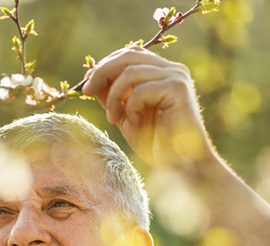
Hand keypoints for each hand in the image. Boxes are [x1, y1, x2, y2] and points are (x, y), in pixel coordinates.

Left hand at [82, 47, 210, 167]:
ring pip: (130, 72)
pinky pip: (141, 91)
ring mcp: (177, 77)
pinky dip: (131, 108)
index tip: (87, 86)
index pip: (130, 54)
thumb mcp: (127, 116)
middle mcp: (173, 69)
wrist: (183, 166)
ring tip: (113, 119)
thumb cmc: (159, 145)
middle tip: (86, 92)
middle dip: (102, 73)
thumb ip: (113, 96)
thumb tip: (91, 78)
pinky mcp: (178, 89)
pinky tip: (135, 124)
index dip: (105, 65)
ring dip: (114, 97)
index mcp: (163, 72)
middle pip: (128, 56)